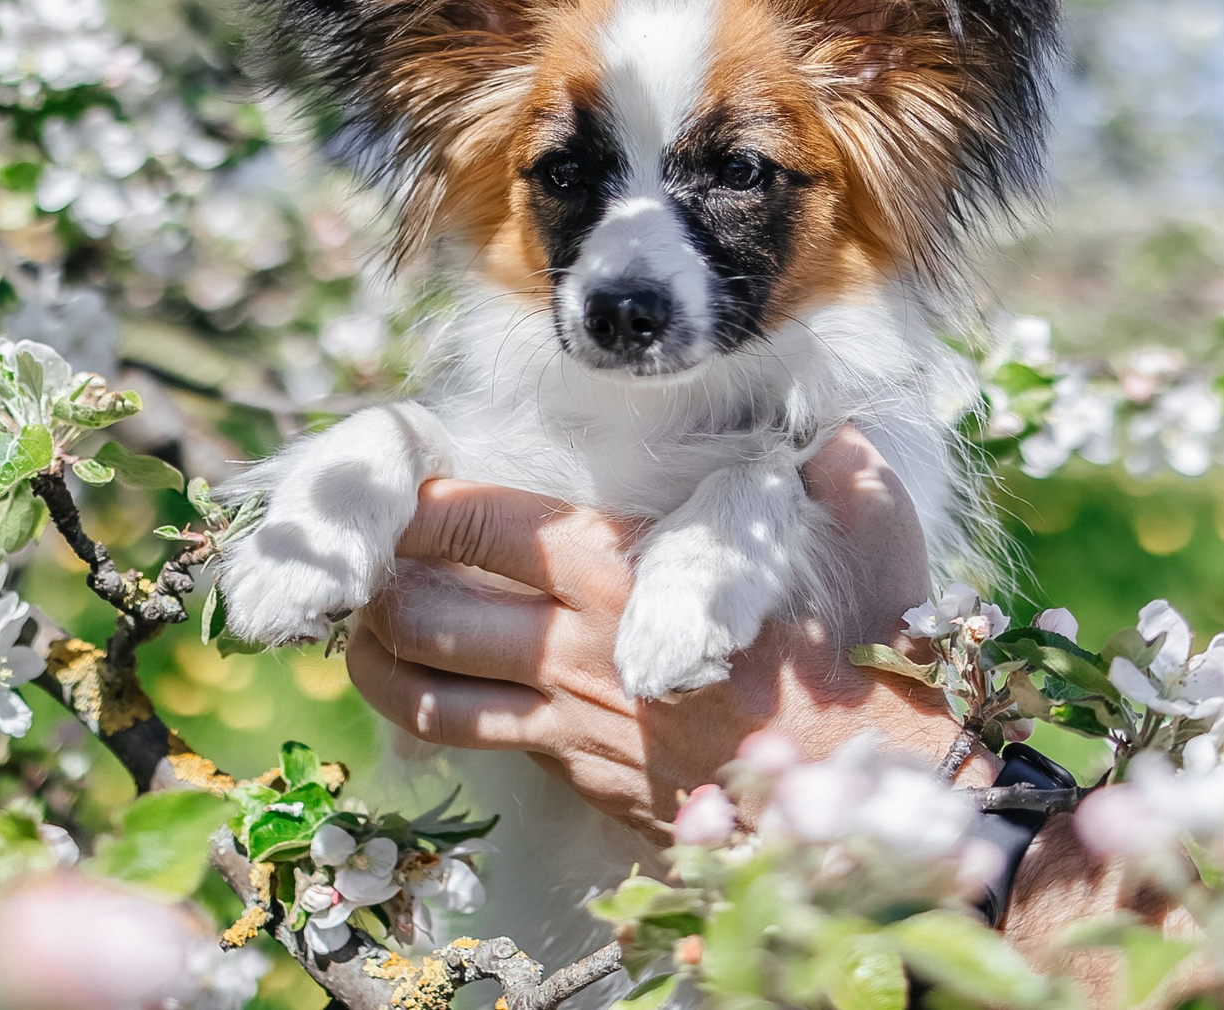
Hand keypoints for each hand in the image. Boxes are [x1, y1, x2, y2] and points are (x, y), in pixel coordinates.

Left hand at [345, 428, 983, 840]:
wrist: (865, 793)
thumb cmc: (858, 660)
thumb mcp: (863, 542)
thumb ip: (837, 472)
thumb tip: (837, 431)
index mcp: (620, 569)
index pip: (475, 524)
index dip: (413, 502)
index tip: (392, 484)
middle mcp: (575, 646)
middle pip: (424, 611)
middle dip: (373, 584)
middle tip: (359, 559)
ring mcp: (568, 723)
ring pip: (428, 694)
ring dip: (375, 661)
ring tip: (360, 631)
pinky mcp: (577, 777)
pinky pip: (481, 743)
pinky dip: (437, 714)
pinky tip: (431, 689)